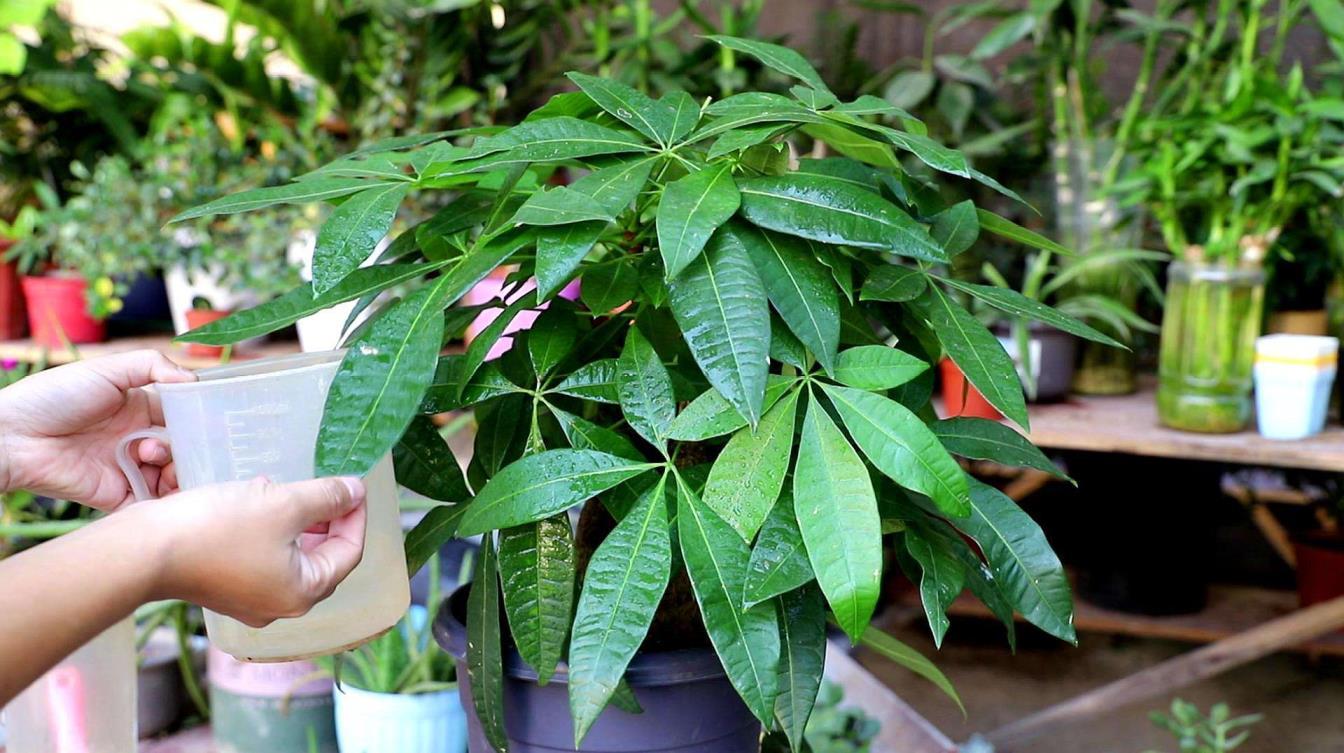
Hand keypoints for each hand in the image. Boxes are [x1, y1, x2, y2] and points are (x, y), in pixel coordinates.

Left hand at [0, 350, 195, 509]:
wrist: (12, 437)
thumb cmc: (53, 397)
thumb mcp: (105, 369)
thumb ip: (152, 365)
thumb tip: (193, 378)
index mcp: (136, 409)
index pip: (179, 416)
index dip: (196, 419)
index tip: (212, 422)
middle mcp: (135, 439)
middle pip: (181, 448)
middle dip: (189, 448)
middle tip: (176, 444)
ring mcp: (127, 468)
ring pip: (172, 477)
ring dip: (177, 470)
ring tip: (154, 458)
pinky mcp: (117, 496)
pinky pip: (151, 503)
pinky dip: (164, 499)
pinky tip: (163, 485)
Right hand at [141, 476, 367, 626]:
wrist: (144, 550)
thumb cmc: (219, 528)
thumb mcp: (284, 504)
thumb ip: (327, 498)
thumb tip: (355, 492)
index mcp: (303, 593)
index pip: (349, 552)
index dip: (355, 515)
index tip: (352, 485)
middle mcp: (279, 605)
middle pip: (321, 557)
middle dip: (324, 518)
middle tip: (322, 485)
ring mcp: (249, 599)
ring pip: (288, 554)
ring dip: (292, 518)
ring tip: (283, 487)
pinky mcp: (223, 587)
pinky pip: (259, 555)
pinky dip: (266, 527)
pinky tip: (253, 498)